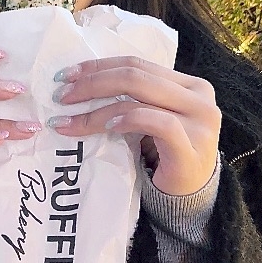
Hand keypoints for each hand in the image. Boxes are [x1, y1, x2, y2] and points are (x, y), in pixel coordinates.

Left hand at [49, 57, 220, 195]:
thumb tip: (78, 84)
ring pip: (140, 98)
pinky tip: (109, 128)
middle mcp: (199, 96)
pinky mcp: (192, 148)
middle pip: (135, 76)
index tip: (65, 75)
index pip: (136, 63)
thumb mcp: (151, 118)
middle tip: (60, 97)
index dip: (98, 66)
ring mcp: (200, 121)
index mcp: (188, 84)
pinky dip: (129, 120)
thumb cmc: (164, 156)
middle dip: (91, 84)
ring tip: (68, 121)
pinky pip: (159, 123)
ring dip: (97, 109)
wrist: (189, 199)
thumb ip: (133, 98)